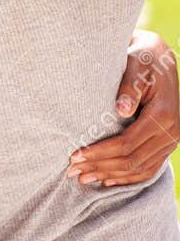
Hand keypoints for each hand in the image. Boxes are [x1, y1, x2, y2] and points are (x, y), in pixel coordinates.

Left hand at [68, 30, 178, 186]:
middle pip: (132, 160)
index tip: (75, 156)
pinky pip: (149, 168)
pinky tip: (108, 181)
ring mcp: (171, 141)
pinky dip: (128, 178)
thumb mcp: (136, 66)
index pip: (127, 143)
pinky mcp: (166, 144)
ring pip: (140, 169)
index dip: (100, 153)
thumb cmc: (143, 61)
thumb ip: (130, 87)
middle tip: (72, 172)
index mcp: (163, 115)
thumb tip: (122, 109)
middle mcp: (172, 132)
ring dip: (111, 176)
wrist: (161, 59)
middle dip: (100, 168)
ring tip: (83, 179)